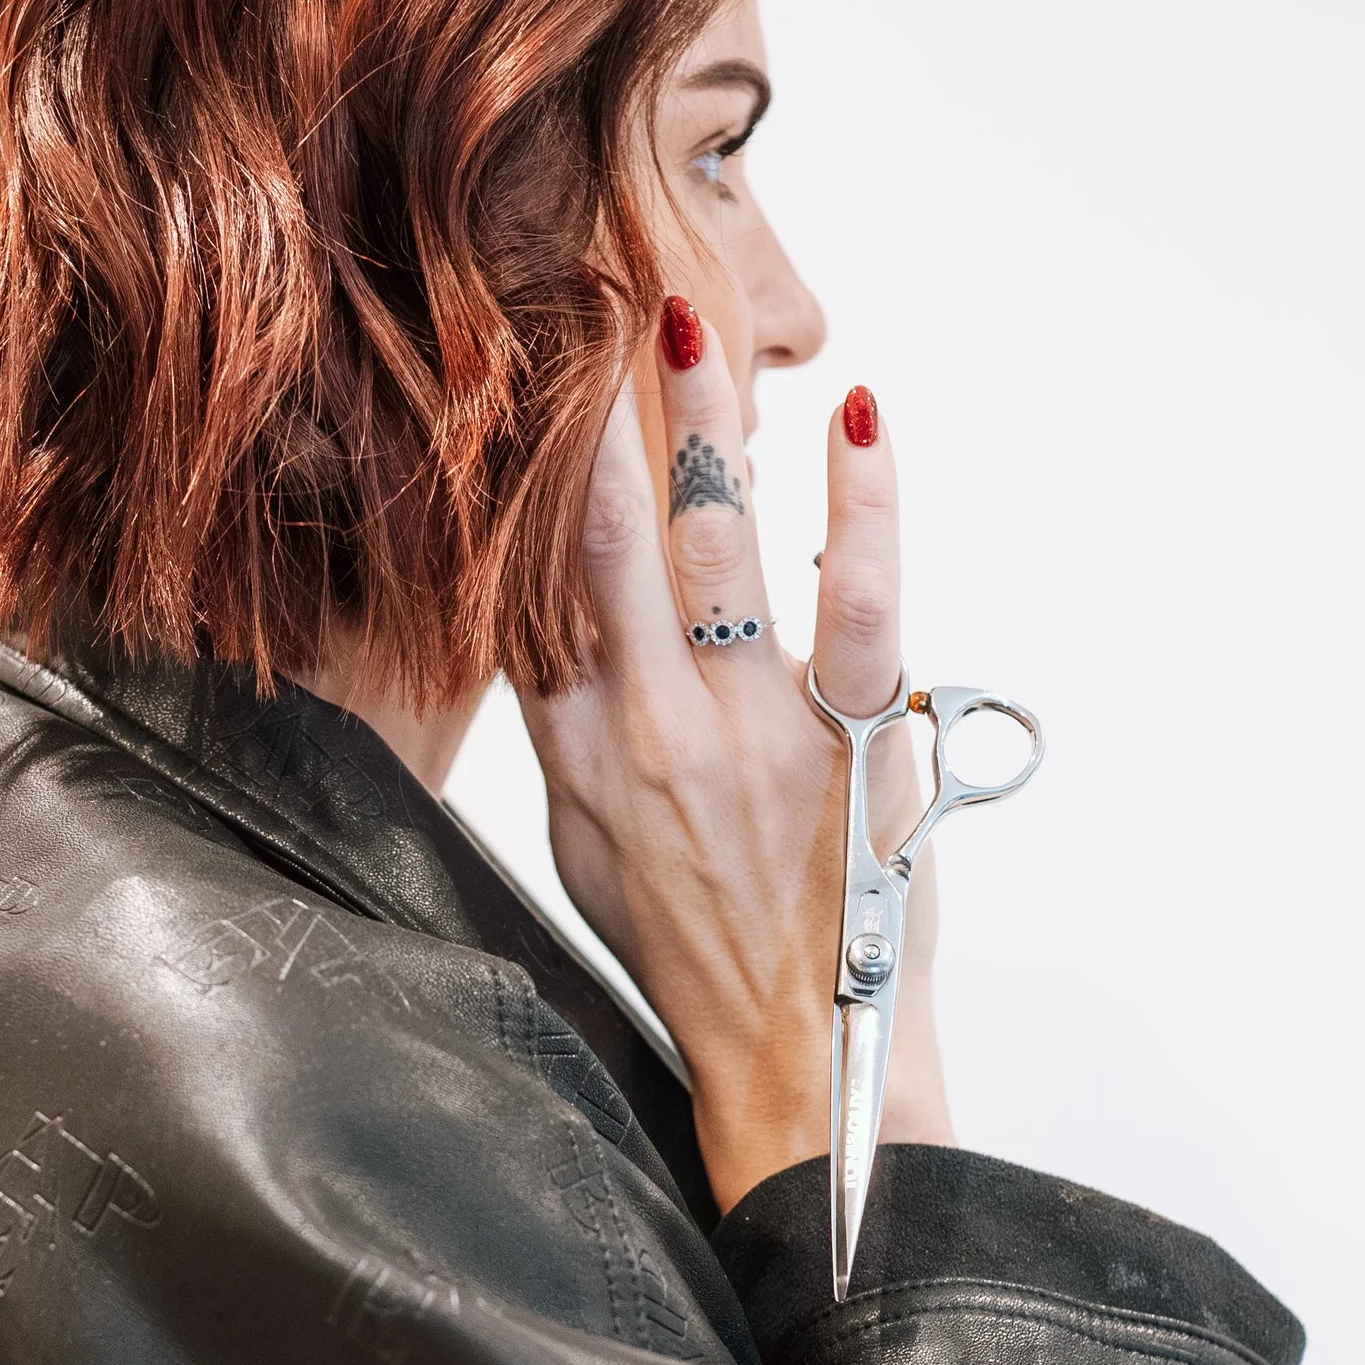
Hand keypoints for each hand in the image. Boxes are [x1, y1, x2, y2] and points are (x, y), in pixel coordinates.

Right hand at [520, 319, 949, 1212]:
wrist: (793, 1051)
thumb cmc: (691, 944)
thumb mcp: (589, 842)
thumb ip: (567, 725)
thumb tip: (546, 627)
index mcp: (577, 752)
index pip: (528, 587)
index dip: (513, 481)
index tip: (503, 386)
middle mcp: (649, 729)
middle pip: (605, 545)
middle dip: (593, 422)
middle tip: (583, 312)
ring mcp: (753, 731)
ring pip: (715, 551)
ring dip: (702, 430)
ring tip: (686, 332)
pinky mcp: (856, 738)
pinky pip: (856, 598)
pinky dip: (861, 501)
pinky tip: (859, 417)